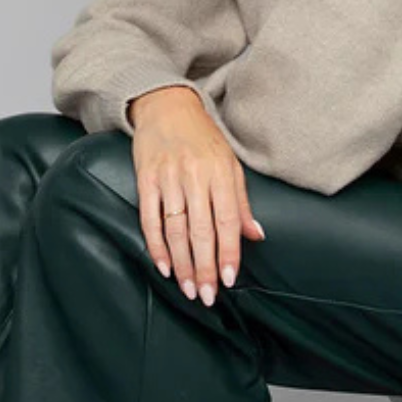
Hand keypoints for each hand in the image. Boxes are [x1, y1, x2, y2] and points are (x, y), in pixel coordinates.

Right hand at [126, 86, 265, 306]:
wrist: (167, 106)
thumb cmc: (203, 138)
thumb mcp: (230, 164)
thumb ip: (240, 202)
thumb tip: (256, 236)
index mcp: (221, 173)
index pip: (227, 220)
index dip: (228, 252)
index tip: (229, 279)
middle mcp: (195, 176)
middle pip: (201, 230)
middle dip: (205, 267)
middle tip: (207, 295)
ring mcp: (169, 177)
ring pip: (176, 229)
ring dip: (182, 263)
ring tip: (188, 288)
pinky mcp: (146, 178)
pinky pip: (150, 218)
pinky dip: (156, 245)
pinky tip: (163, 266)